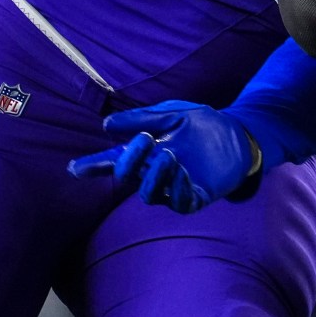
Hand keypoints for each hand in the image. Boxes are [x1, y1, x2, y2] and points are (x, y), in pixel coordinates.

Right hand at [68, 102, 258, 213]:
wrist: (240, 133)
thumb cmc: (202, 124)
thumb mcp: (172, 113)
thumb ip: (142, 118)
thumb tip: (107, 125)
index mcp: (145, 153)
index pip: (114, 161)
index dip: (93, 166)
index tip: (75, 168)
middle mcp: (155, 173)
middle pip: (129, 178)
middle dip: (129, 162)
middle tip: (144, 140)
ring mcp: (175, 186)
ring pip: (151, 195)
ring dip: (154, 177)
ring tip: (167, 154)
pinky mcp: (197, 196)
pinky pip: (180, 203)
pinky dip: (177, 189)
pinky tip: (182, 171)